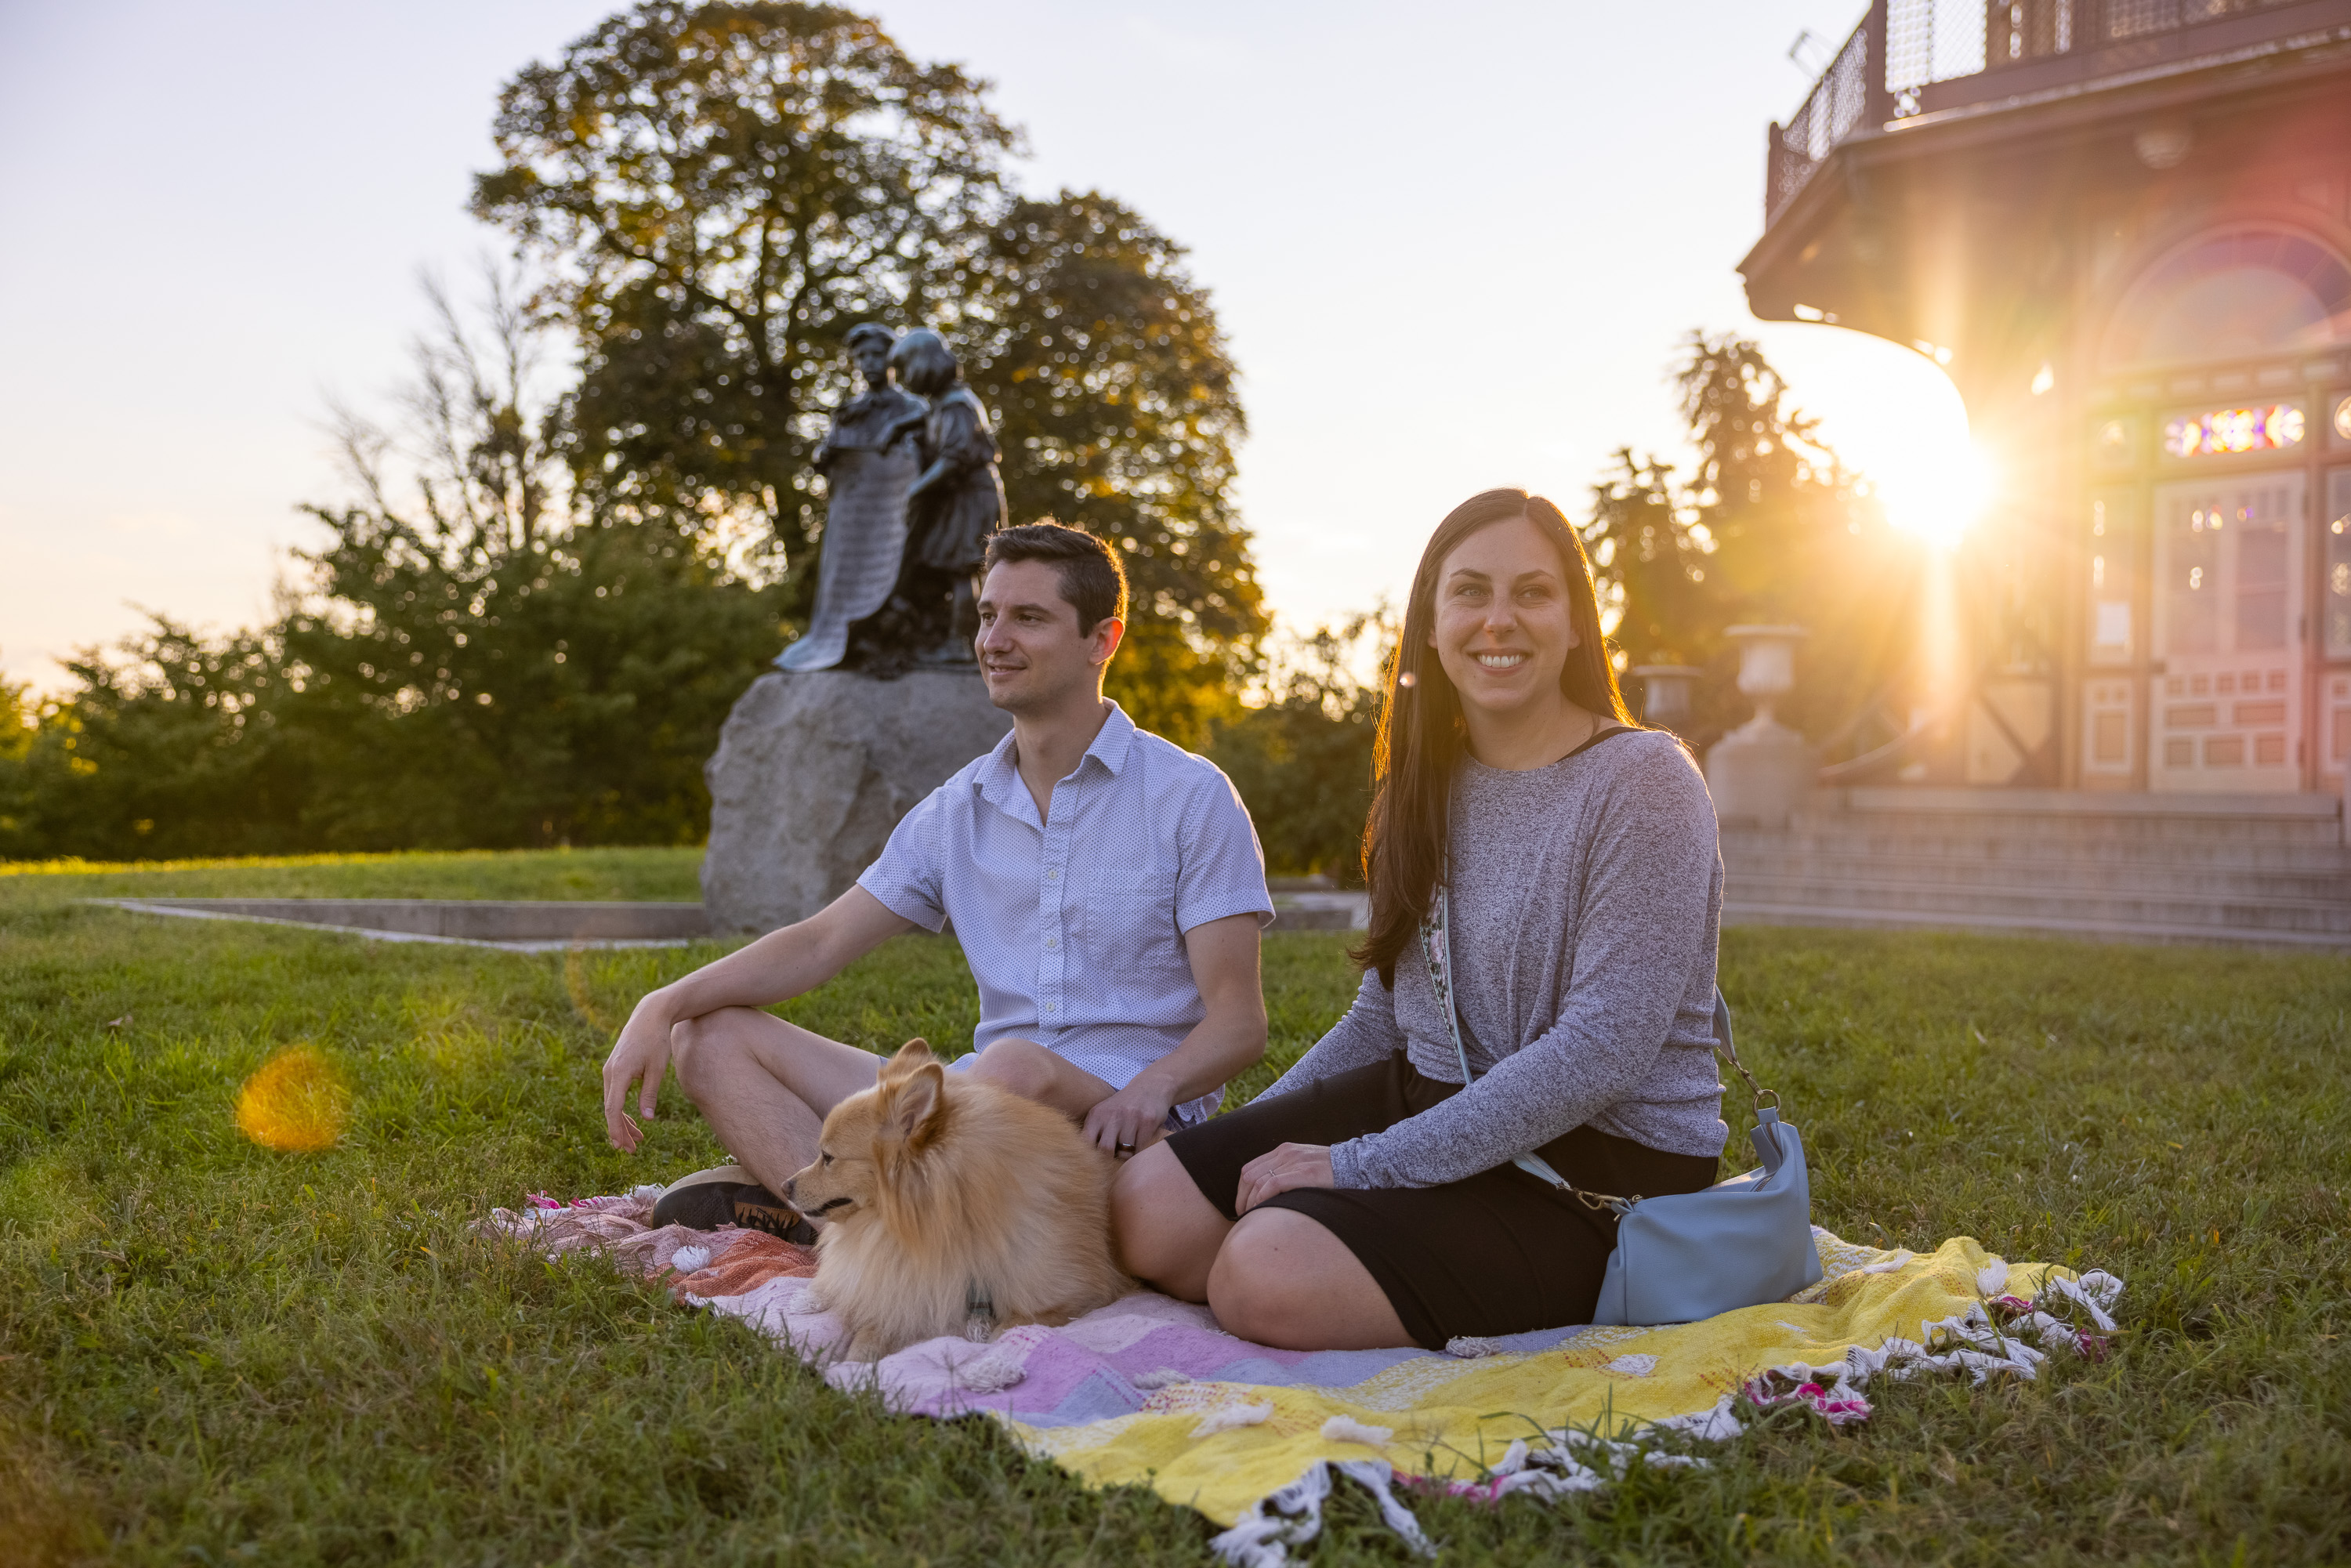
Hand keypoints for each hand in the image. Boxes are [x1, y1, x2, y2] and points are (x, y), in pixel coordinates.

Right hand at [600, 996, 676, 1151]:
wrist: (649, 1015)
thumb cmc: (656, 1040)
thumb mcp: (657, 1068)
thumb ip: (650, 1094)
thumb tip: (646, 1119)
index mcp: (619, 1072)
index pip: (613, 1108)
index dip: (616, 1129)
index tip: (622, 1145)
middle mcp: (609, 1072)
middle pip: (610, 1109)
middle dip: (619, 1131)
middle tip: (631, 1150)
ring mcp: (610, 1070)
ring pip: (611, 1103)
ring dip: (622, 1122)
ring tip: (636, 1140)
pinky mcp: (614, 1069)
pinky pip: (615, 1094)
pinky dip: (622, 1109)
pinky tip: (634, 1120)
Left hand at [1083, 1075, 1175, 1159]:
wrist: (1150, 1086)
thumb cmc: (1123, 1107)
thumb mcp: (1103, 1113)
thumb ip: (1094, 1133)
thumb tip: (1086, 1161)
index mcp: (1096, 1115)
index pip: (1086, 1142)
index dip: (1090, 1158)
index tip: (1095, 1165)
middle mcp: (1112, 1115)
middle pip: (1106, 1149)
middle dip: (1110, 1161)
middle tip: (1114, 1164)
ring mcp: (1131, 1117)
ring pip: (1126, 1151)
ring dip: (1127, 1157)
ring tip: (1128, 1153)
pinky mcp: (1148, 1121)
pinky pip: (1142, 1147)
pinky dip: (1141, 1152)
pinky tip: (1141, 1146)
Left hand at [1235, 1143, 1333, 1213]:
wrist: (1356, 1165)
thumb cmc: (1330, 1172)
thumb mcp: (1304, 1166)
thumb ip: (1287, 1173)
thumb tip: (1269, 1195)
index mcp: (1283, 1151)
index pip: (1250, 1169)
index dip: (1241, 1190)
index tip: (1243, 1207)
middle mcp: (1285, 1153)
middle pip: (1249, 1176)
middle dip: (1242, 1198)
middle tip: (1243, 1216)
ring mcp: (1293, 1162)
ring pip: (1257, 1181)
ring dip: (1250, 1202)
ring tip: (1251, 1218)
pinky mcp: (1302, 1173)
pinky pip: (1272, 1184)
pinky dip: (1262, 1198)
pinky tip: (1263, 1210)